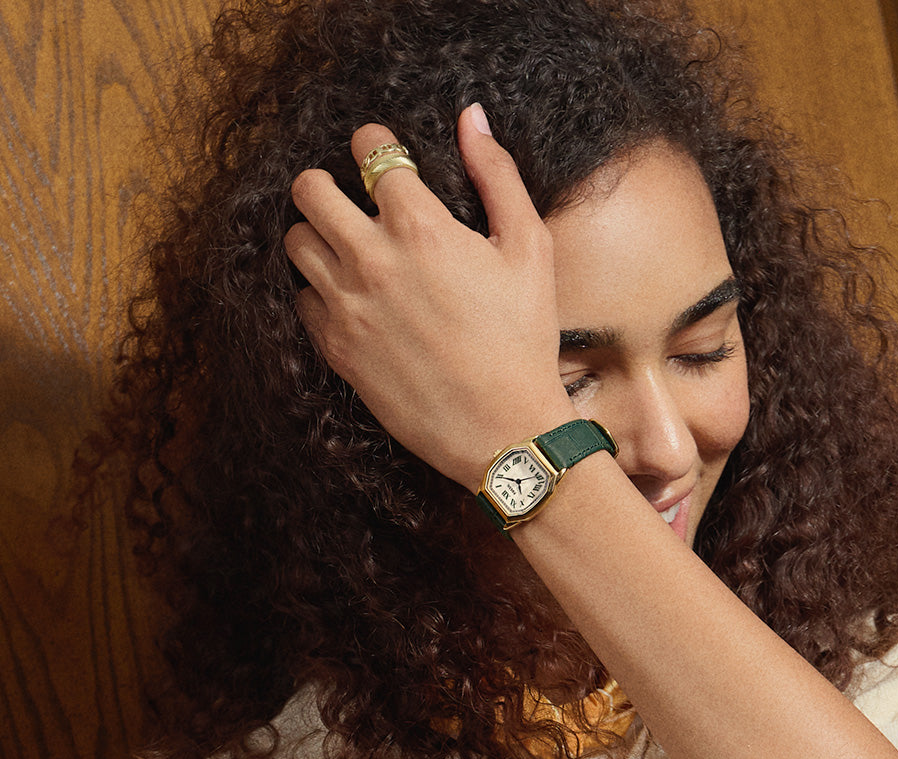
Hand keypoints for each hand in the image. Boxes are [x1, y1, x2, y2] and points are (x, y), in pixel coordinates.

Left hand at [284, 105, 576, 492]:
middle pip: (308, 189)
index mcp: (421, 227)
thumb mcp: (530, 250)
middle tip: (351, 198)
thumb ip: (498, 176)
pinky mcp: (336, 348)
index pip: (370, 152)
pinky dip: (319, 291)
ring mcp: (347, 306)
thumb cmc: (523, 340)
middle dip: (327, 182)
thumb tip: (472, 118)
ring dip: (317, 234)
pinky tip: (352, 299)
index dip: (373, 144)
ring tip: (348, 248)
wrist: (502, 429)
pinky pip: (301, 299)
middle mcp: (372, 260)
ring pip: (295, 242)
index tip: (381, 155)